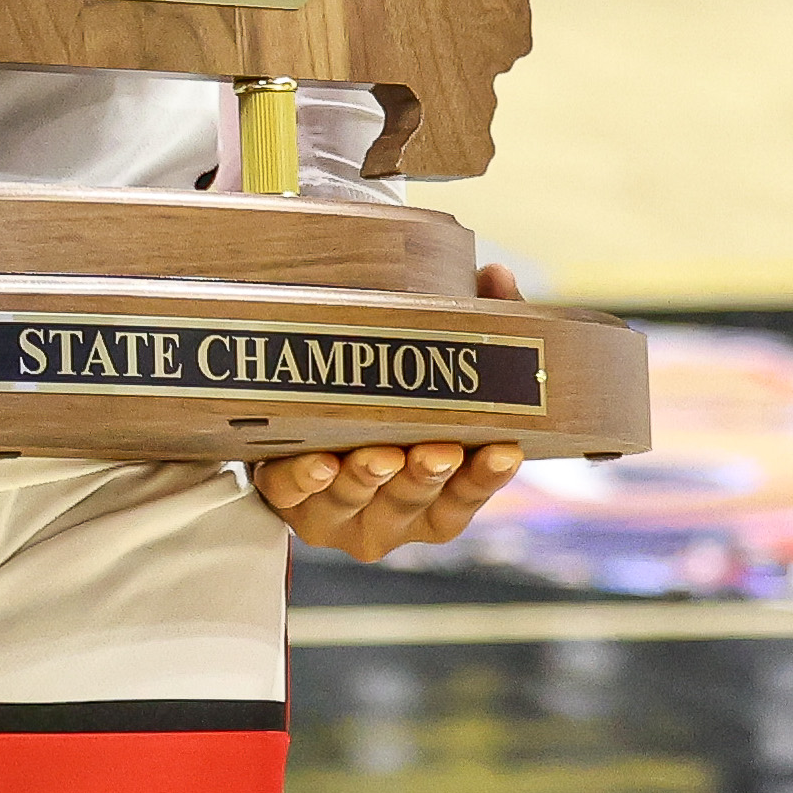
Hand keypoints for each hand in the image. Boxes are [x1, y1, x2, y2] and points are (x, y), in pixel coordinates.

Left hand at [249, 263, 529, 558]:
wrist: (292, 410)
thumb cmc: (382, 390)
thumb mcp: (430, 357)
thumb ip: (473, 323)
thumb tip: (496, 278)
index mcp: (433, 495)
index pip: (465, 497)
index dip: (486, 478)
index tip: (504, 448)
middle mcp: (389, 515)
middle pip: (409, 502)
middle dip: (424, 477)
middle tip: (436, 450)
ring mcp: (336, 513)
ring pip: (353, 502)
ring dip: (366, 478)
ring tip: (378, 453)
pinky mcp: (287, 500)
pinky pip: (290, 495)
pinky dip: (303, 479)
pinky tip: (318, 463)